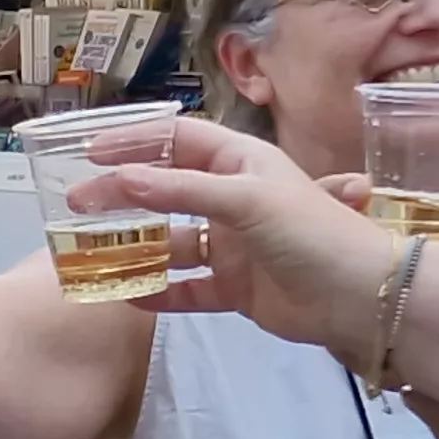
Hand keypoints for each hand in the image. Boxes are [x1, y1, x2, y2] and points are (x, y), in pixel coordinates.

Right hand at [60, 117, 399, 353]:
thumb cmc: (310, 232)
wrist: (361, 297)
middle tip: (77, 205)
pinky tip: (130, 297)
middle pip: (167, 190)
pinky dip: (160, 293)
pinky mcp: (236, 288)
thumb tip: (116, 178)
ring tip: (94, 253)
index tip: (89, 153)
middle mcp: (234, 199)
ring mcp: (234, 246)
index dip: (135, 142)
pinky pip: (188, 289)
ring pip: (173, 242)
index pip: (179, 140)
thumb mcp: (245, 199)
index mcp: (242, 164)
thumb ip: (179, 189)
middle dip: (124, 195)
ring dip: (137, 247)